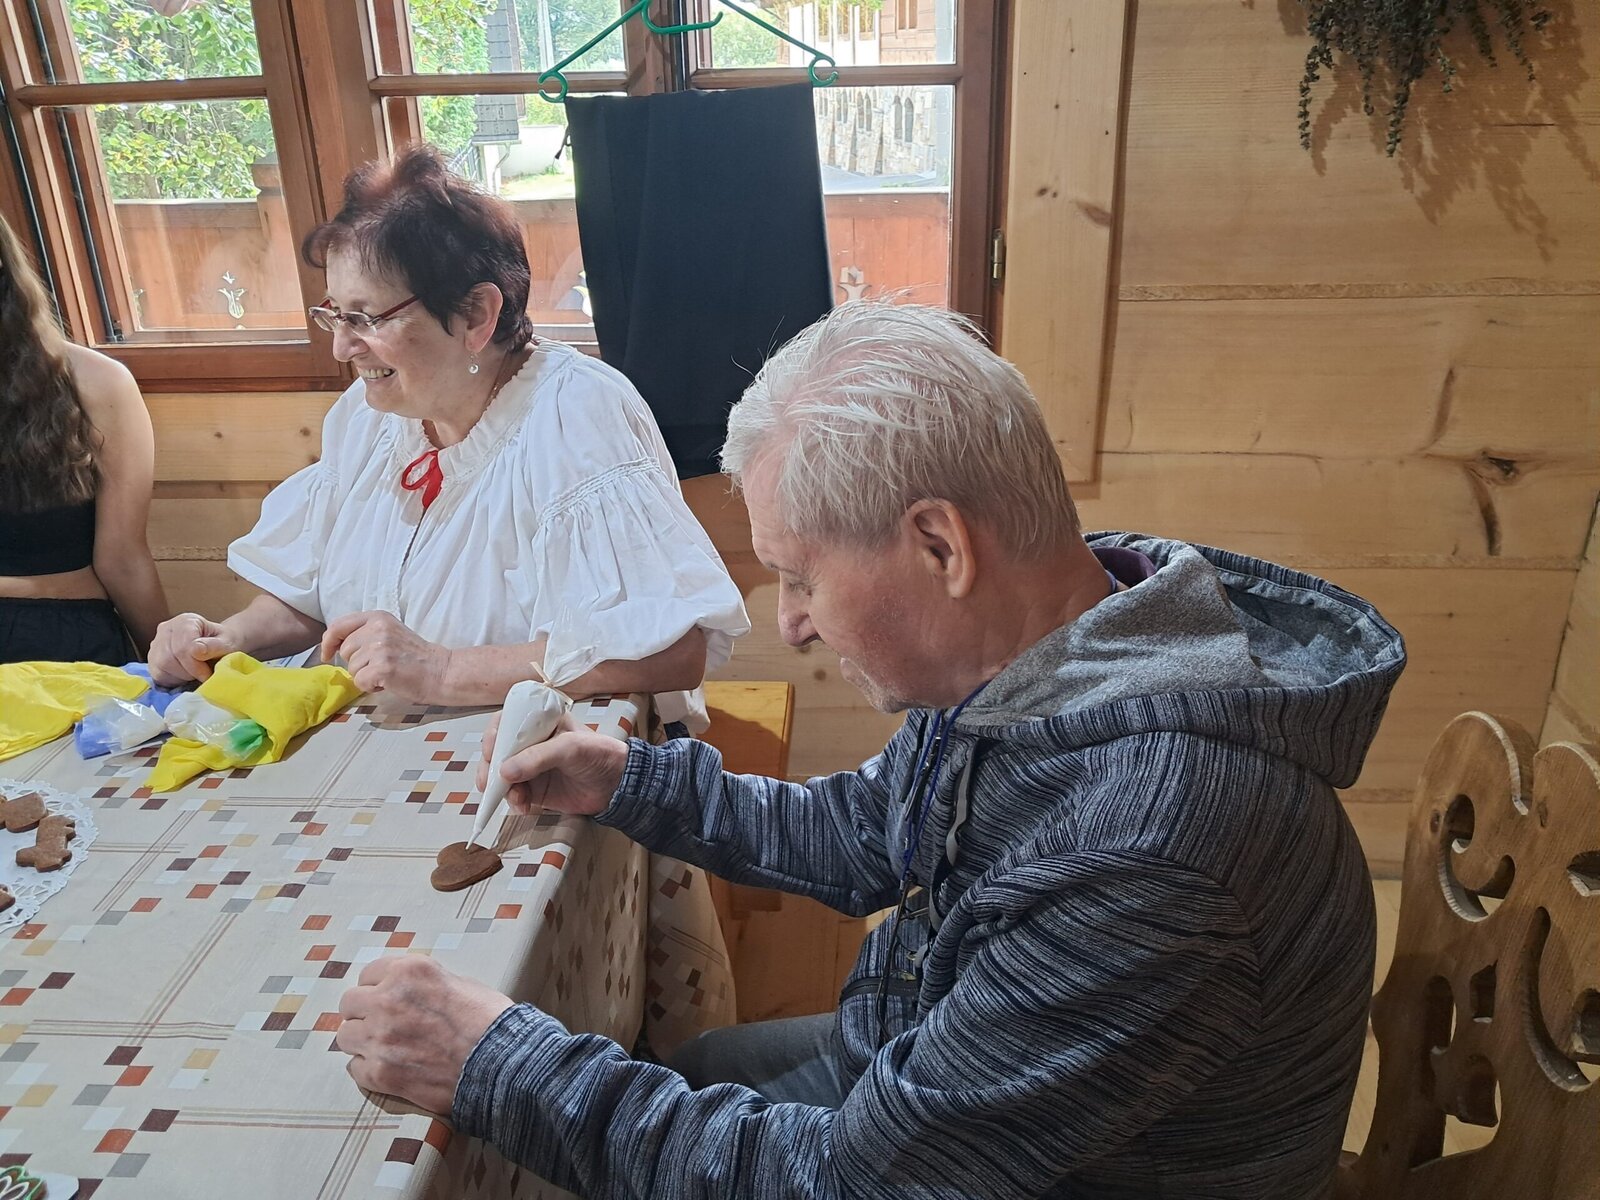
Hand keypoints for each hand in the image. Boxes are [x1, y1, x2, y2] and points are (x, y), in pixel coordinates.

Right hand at [148, 612, 238, 684]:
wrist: (218, 645)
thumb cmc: (223, 643)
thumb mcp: (227, 644)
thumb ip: (213, 646)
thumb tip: (196, 650)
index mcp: (186, 621)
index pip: (182, 648)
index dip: (196, 666)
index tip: (208, 674)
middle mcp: (166, 629)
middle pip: (168, 659)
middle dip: (188, 672)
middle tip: (203, 675)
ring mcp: (156, 643)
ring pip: (160, 667)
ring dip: (181, 676)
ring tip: (196, 673)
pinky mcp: (152, 658)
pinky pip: (157, 674)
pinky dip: (173, 680)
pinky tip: (186, 675)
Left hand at [321, 612, 449, 700]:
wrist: (441, 671)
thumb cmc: (415, 656)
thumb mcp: (390, 633)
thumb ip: (365, 633)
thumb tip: (334, 646)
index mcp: (378, 617)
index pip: (339, 625)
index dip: (328, 641)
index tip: (328, 654)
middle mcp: (378, 628)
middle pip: (345, 650)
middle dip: (357, 663)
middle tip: (379, 665)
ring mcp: (380, 647)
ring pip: (351, 668)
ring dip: (365, 676)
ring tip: (386, 673)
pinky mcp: (383, 667)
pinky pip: (360, 682)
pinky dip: (371, 687)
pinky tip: (387, 682)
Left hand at [337, 955, 513, 1115]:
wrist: (502, 1063)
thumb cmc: (490, 1022)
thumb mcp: (459, 983)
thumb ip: (425, 984)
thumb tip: (409, 992)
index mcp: (408, 971)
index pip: (369, 972)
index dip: (378, 986)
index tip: (385, 997)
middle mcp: (388, 1000)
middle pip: (349, 1003)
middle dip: (364, 1012)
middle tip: (382, 1023)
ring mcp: (380, 1038)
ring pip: (345, 1036)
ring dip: (362, 1041)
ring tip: (384, 1048)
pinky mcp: (381, 1073)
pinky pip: (355, 1068)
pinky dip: (369, 1069)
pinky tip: (389, 1068)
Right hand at [476, 713, 627, 817]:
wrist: (617, 785)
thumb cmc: (599, 755)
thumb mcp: (570, 748)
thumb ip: (538, 757)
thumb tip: (505, 771)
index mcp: (539, 722)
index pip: (506, 722)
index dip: (493, 736)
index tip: (490, 752)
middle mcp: (531, 743)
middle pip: (497, 751)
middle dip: (490, 767)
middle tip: (489, 782)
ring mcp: (530, 767)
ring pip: (501, 776)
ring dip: (502, 788)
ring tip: (516, 798)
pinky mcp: (534, 789)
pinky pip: (513, 794)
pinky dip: (513, 801)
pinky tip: (523, 806)